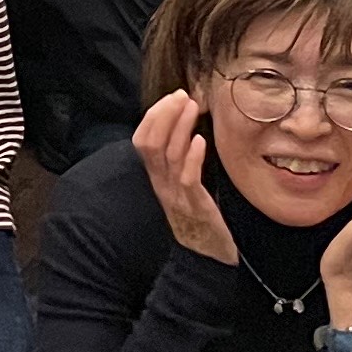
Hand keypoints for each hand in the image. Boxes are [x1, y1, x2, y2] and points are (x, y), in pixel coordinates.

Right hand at [134, 90, 237, 263]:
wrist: (209, 255)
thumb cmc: (200, 214)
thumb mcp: (184, 183)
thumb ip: (181, 157)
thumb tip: (188, 124)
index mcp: (157, 177)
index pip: (142, 140)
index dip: (154, 116)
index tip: (173, 96)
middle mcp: (162, 184)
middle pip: (151, 143)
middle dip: (164, 115)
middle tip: (182, 95)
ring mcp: (177, 196)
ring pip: (169, 156)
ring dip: (180, 127)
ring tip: (193, 108)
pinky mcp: (196, 207)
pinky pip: (188, 179)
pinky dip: (193, 157)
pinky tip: (201, 141)